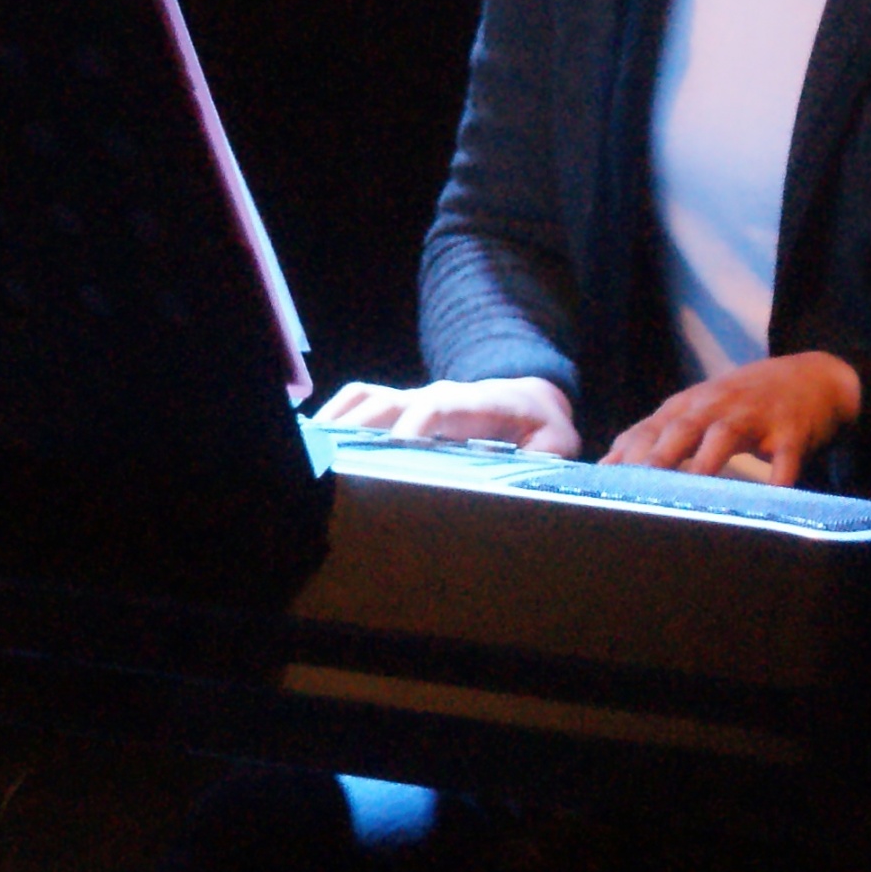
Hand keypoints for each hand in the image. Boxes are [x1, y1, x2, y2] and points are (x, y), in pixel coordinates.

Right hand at [314, 374, 582, 456]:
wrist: (530, 401)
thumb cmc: (543, 429)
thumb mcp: (559, 445)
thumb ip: (547, 458)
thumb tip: (528, 476)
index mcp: (476, 403)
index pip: (437, 407)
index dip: (413, 425)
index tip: (393, 451)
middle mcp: (438, 395)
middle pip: (388, 401)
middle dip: (358, 428)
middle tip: (331, 461)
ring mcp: (415, 397)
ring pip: (365, 398)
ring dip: (337, 421)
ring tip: (311, 453)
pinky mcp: (401, 405)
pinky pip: (360, 400)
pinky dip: (335, 414)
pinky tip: (315, 441)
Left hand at [602, 350, 861, 486]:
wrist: (813, 375)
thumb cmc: (741, 402)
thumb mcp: (697, 411)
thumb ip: (657, 437)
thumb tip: (607, 466)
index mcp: (688, 406)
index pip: (647, 429)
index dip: (624, 455)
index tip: (601, 484)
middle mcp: (715, 406)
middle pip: (680, 429)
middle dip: (656, 456)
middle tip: (635, 488)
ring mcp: (754, 415)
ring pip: (724, 436)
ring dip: (706, 461)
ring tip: (690, 490)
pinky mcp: (791, 430)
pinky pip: (784, 457)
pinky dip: (778, 477)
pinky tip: (770, 499)